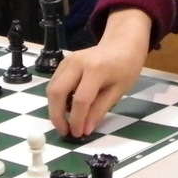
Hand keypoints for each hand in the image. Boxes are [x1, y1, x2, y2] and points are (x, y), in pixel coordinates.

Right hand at [48, 10, 150, 136]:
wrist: (122, 43)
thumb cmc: (125, 67)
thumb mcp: (118, 90)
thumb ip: (100, 109)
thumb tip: (85, 129)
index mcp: (96, 69)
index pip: (80, 100)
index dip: (76, 120)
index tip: (78, 134)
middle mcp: (77, 63)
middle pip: (57, 92)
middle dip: (57, 116)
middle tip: (64, 131)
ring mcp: (68, 60)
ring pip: (51, 88)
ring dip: (54, 108)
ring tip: (66, 122)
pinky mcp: (63, 62)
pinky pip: (54, 83)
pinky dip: (57, 99)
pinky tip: (67, 108)